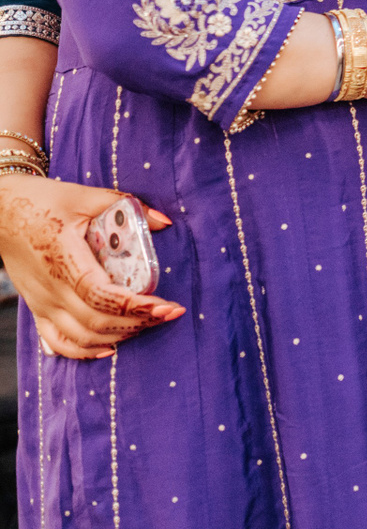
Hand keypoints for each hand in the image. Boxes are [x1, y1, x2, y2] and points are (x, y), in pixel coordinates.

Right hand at [0, 176, 183, 357]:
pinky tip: (108, 348)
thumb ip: (127, 207)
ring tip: (147, 324)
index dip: (135, 306)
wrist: (0, 211)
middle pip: (96, 322)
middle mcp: (50, 289)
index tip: (167, 306)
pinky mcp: (36, 308)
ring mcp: (41, 303)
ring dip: (117, 336)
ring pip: (79, 338)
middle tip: (168, 314)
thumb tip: (164, 222)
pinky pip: (57, 342)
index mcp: (64, 259)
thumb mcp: (85, 195)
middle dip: (137, 322)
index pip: (101, 295)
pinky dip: (83, 351)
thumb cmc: (43, 201)